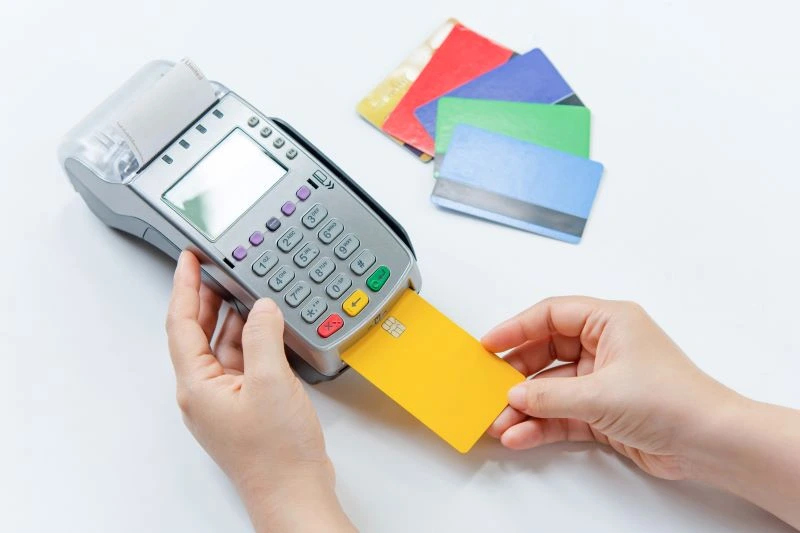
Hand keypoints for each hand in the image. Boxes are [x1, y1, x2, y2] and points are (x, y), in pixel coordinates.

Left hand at [166, 251, 354, 531]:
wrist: (294, 491)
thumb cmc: (276, 453)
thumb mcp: (271, 382)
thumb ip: (264, 336)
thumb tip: (261, 307)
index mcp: (196, 385)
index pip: (180, 324)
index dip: (183, 287)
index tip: (187, 260)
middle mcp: (204, 392)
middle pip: (197, 333)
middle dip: (205, 298)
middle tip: (215, 268)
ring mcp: (224, 401)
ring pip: (221, 347)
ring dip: (230, 317)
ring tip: (241, 289)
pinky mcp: (245, 407)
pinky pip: (241, 362)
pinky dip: (250, 340)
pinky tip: (264, 328)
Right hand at [481, 296, 736, 479]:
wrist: (710, 442)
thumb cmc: (670, 400)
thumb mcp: (600, 393)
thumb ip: (550, 395)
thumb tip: (514, 397)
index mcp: (609, 321)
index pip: (551, 315)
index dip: (516, 327)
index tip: (488, 344)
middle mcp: (604, 346)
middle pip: (546, 352)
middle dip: (517, 374)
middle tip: (488, 387)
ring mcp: (603, 380)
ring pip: (551, 388)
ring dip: (525, 406)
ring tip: (499, 422)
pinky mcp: (604, 411)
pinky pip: (562, 413)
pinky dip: (542, 424)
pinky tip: (520, 436)